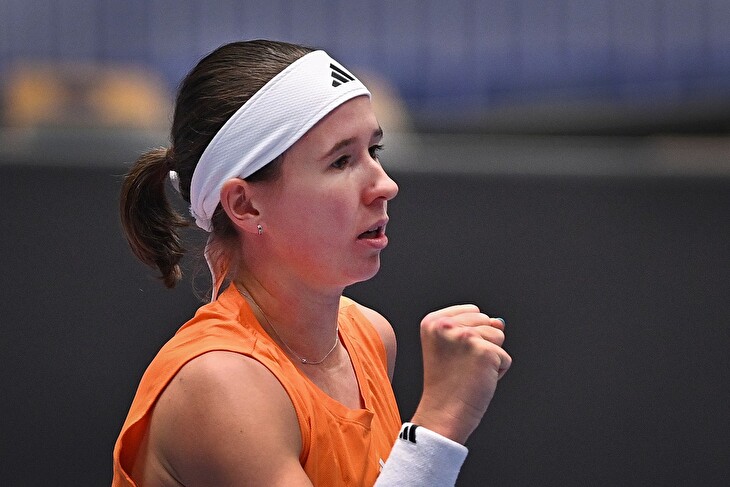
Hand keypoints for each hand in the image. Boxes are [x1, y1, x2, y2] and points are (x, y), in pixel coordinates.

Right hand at [411, 304, 510, 443]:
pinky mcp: (484, 352)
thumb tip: (499, 322)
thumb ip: (473, 327)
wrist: (442, 413)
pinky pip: (505, 358)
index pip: (472, 311)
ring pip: (498, 336)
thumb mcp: (452, 347)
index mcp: (433, 321)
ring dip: (491, 357)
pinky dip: (497, 372)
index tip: (453, 354)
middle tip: (461, 366)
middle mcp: (446, 325)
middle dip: (482, 344)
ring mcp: (465, 337)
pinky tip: (478, 380)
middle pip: (487, 321)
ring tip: (470, 372)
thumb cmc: (446, 384)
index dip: (470, 335)